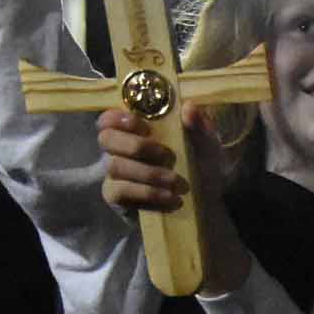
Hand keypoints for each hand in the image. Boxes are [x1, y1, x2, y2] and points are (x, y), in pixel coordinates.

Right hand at [97, 107, 251, 293]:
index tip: (141, 124)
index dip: (118, 118)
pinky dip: (147, 193)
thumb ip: (200, 128)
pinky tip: (170, 198)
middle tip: (166, 155)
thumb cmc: (202, 169)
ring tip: (177, 183)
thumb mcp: (208, 148)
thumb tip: (189, 107)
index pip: (109, 118)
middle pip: (105, 138)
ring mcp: (115, 174)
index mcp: (136, 132)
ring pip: (115, 166)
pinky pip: (120, 191)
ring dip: (149, 173)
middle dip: (136, 146)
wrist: (206, 206)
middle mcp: (119, 150)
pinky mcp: (117, 198)